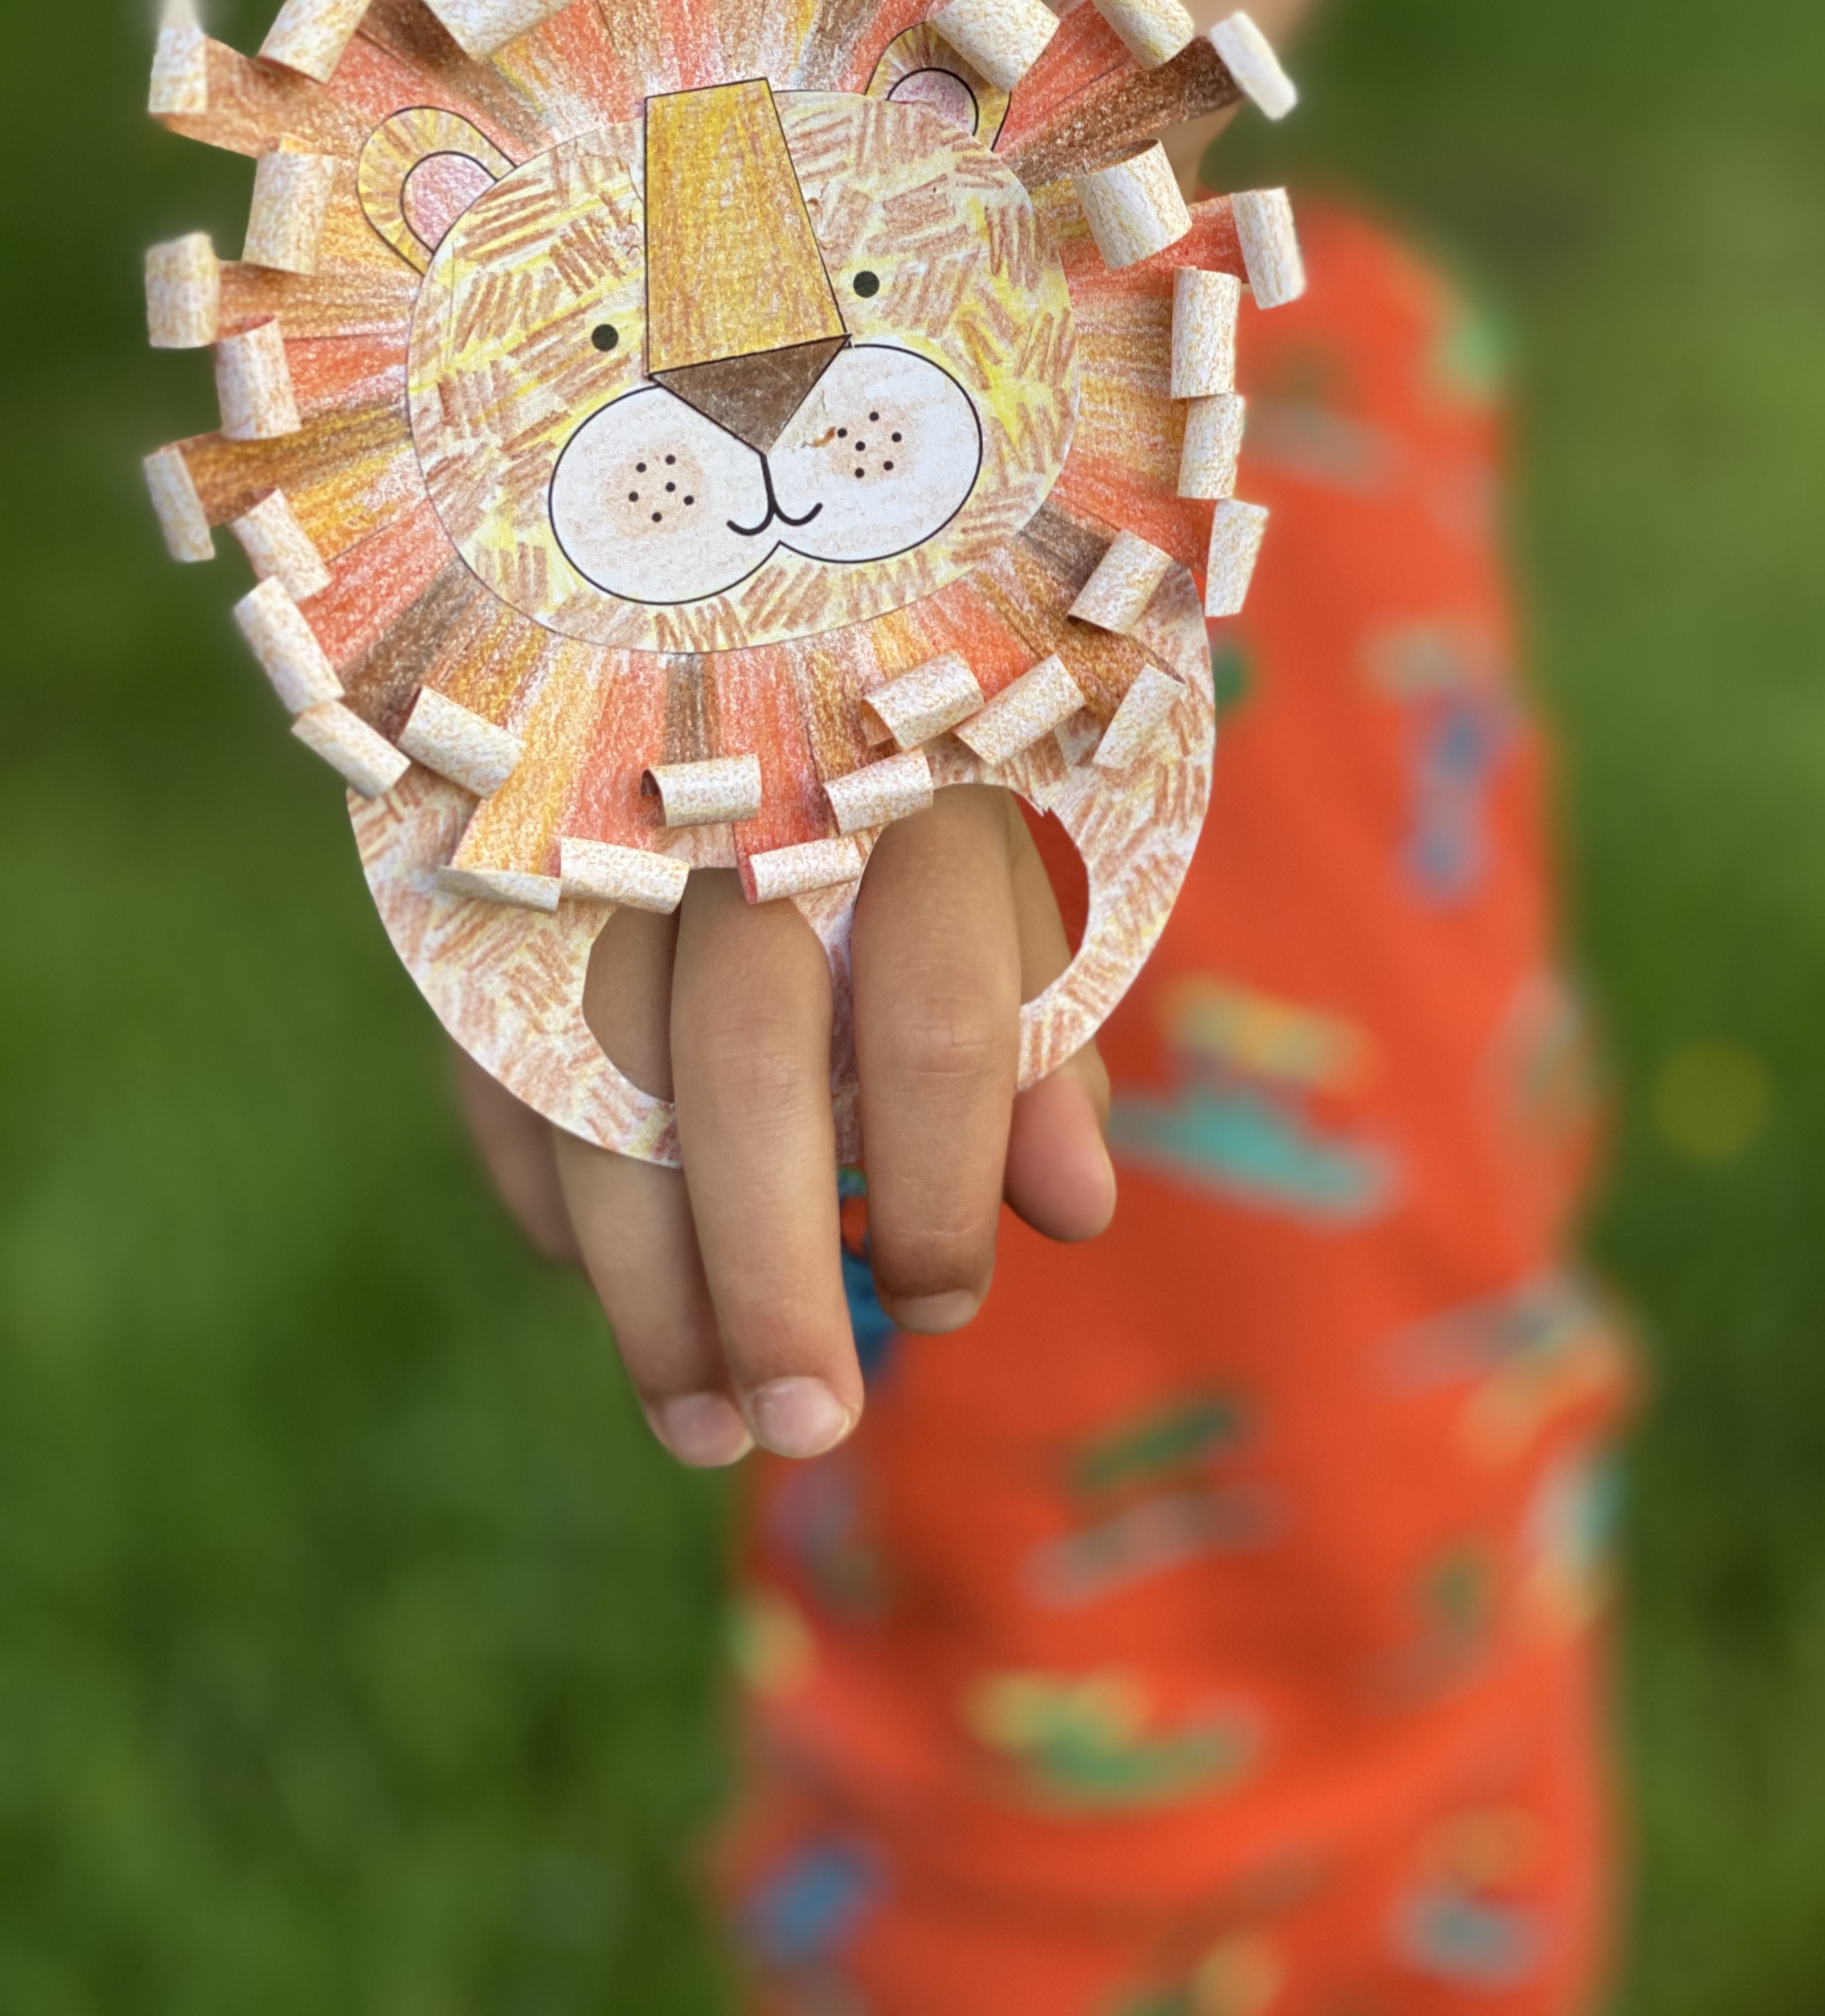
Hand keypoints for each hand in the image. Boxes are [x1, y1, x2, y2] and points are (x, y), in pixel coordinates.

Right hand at [450, 787, 1111, 1465]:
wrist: (718, 653)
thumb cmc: (893, 809)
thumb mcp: (993, 888)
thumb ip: (1035, 1042)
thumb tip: (1075, 1210)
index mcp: (908, 804)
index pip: (939, 1021)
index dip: (943, 1186)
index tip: (944, 1302)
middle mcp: (744, 814)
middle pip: (745, 1069)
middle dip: (773, 1276)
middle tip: (813, 1426)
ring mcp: (599, 850)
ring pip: (600, 1094)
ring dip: (650, 1291)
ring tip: (707, 1429)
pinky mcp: (492, 899)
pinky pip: (501, 1079)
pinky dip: (554, 1204)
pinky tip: (608, 1288)